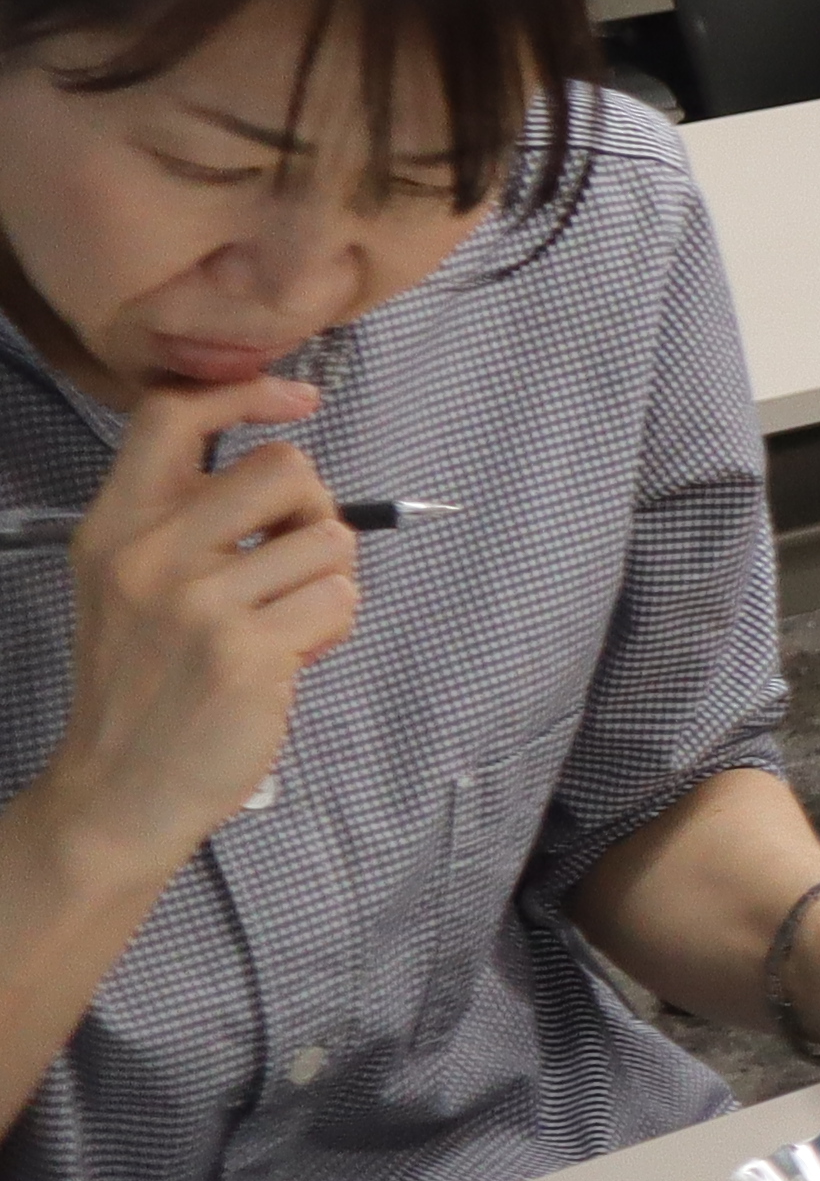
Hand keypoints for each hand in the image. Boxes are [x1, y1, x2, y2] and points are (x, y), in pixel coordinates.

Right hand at [33, 380, 355, 879]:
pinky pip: (341, 599)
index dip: (246, 391)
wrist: (118, 790)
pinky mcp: (247, 652)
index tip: (297, 401)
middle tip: (290, 562)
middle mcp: (151, 556)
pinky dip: (333, 625)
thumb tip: (288, 464)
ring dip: (328, 580)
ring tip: (286, 621)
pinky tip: (293, 655)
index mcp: (116, 527)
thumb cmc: (144, 681)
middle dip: (313, 509)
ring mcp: (198, 605)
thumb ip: (187, 520)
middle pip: (286, 467)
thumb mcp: (130, 584)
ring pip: (330, 539)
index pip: (171, 414)